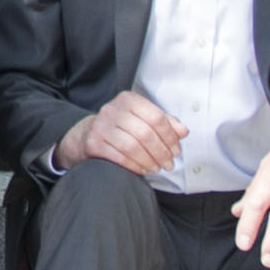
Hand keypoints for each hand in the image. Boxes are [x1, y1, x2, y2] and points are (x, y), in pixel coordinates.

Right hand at [63, 87, 187, 181]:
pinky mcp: (93, 143)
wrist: (86, 135)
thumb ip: (164, 123)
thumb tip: (183, 131)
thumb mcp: (141, 119)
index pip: (156, 117)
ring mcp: (101, 126)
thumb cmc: (120, 128)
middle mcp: (112, 109)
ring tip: (156, 168)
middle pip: (146, 133)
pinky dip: (136, 166)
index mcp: (128, 100)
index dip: (170, 136)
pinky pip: (120, 158)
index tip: (176, 150)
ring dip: (150, 161)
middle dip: (161, 152)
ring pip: (133, 147)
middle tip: (168, 163)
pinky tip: (142, 169)